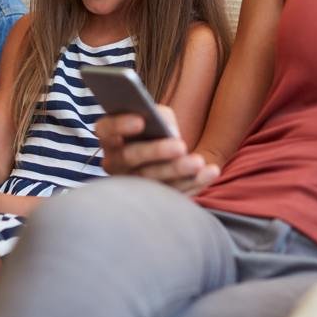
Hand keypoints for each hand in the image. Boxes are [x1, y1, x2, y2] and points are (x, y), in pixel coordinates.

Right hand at [97, 106, 218, 193]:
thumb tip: (169, 129)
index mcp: (111, 136)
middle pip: (129, 158)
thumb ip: (160, 116)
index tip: (141, 120)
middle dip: (156, 151)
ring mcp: (130, 184)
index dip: (120, 125)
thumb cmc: (157, 129)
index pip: (106, 129)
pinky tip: (210, 172)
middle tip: (180, 146)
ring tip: (199, 162)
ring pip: (150, 180)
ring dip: (177, 172)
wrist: (164, 156)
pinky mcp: (152, 200)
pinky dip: (193, 183)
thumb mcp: (157, 116)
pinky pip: (170, 194)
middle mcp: (114, 162)